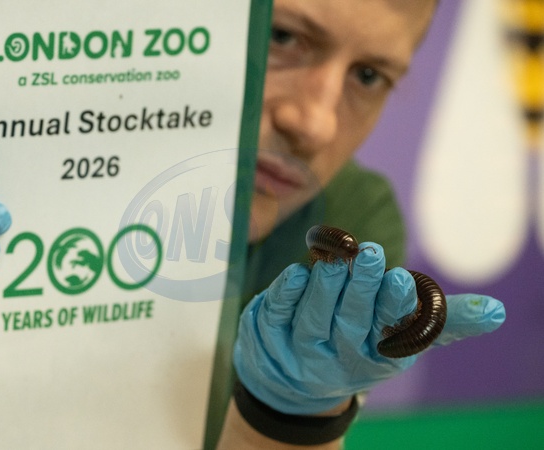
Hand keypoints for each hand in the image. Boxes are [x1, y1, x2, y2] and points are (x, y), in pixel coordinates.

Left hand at [233, 243, 504, 414]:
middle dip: (360, 291)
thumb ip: (440, 321)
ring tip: (335, 261)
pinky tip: (297, 273)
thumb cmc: (358, 344)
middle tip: (369, 255)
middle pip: (350, 325)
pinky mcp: (267, 337)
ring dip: (324, 289)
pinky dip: (285, 294)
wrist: (294, 382)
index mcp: (377, 358)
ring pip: (312, 320)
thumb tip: (495, 312)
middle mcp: (338, 360)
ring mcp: (299, 352)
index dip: (393, 306)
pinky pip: (275, 315)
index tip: (400, 278)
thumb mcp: (401, 338)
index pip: (389, 332)